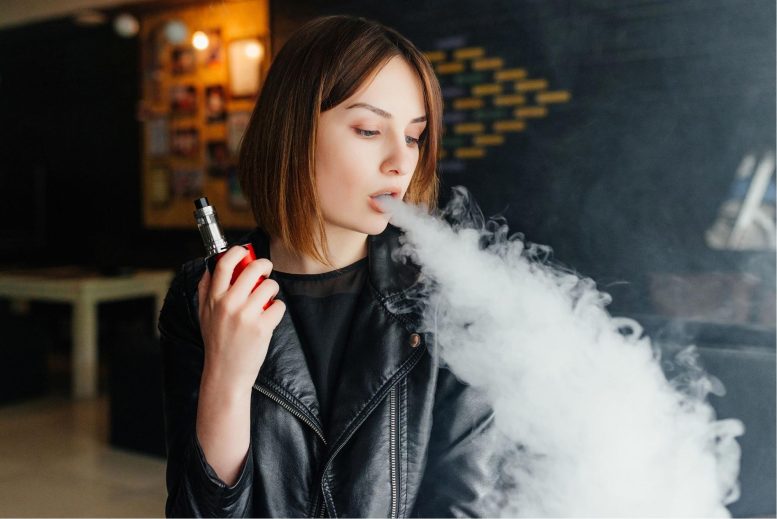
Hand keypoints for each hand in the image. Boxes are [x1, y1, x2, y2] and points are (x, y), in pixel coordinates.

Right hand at [197, 246, 285, 394]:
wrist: (226, 373)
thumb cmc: (216, 342)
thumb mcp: (203, 315)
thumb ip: (205, 290)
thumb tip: (210, 267)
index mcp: (214, 299)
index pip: (224, 265)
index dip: (236, 252)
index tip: (244, 252)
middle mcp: (229, 304)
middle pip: (253, 269)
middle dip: (264, 265)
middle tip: (266, 270)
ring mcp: (246, 315)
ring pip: (270, 286)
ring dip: (272, 289)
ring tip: (267, 298)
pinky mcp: (262, 327)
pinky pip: (279, 305)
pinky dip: (278, 308)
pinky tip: (270, 316)